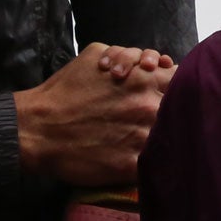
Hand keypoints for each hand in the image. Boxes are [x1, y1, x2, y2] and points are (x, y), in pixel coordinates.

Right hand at [14, 42, 171, 185]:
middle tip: (157, 114)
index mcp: (144, 79)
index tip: (170, 91)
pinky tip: (144, 157)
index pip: (182, 79)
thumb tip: (151, 62)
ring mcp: (142, 136)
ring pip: (172, 135)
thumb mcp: (96, 56)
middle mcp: (148, 106)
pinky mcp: (131, 164)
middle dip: (173, 107)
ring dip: (165, 134)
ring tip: (147, 135)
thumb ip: (128, 56)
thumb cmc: (65, 91)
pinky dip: (154, 159)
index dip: (178, 84)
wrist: (38, 130)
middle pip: (182, 105)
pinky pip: (156, 162)